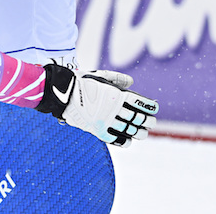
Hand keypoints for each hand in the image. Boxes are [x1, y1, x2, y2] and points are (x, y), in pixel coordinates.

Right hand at [35, 64, 157, 147]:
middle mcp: (113, 109)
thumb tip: (131, 82)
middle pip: (137, 118)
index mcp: (115, 95)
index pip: (139, 103)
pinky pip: (115, 139)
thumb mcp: (99, 76)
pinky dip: (124, 141)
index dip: (149, 106)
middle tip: (152, 122)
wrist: (61, 93)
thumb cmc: (80, 82)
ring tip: (144, 133)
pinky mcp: (97, 130)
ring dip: (139, 132)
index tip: (154, 108)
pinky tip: (129, 140)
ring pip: (129, 130)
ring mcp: (105, 121)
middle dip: (148, 121)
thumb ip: (117, 78)